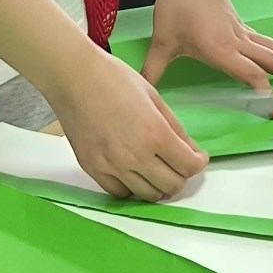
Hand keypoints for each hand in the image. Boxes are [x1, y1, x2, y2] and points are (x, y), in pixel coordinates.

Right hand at [52, 50, 207, 199]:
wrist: (74, 76)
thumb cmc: (114, 78)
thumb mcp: (154, 97)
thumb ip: (175, 128)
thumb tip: (191, 150)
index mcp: (154, 133)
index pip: (188, 166)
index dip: (198, 163)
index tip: (198, 158)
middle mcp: (134, 155)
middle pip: (172, 186)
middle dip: (181, 176)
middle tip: (179, 163)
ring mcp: (112, 166)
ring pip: (147, 195)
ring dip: (158, 185)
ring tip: (157, 169)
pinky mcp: (93, 169)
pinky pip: (120, 193)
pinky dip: (132, 187)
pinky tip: (135, 172)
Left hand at [145, 0, 272, 89]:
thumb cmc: (176, 3)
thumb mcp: (161, 41)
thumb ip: (152, 71)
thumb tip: (141, 93)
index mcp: (221, 49)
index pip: (252, 74)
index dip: (264, 92)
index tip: (272, 110)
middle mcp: (237, 40)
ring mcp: (242, 30)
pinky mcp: (240, 23)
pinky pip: (265, 41)